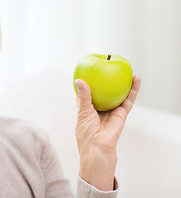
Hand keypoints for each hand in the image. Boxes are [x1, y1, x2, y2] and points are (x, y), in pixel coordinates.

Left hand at [74, 75, 140, 190]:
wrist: (98, 148)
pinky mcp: (122, 113)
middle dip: (107, 80)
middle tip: (110, 66)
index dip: (89, 82)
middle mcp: (99, 107)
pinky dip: (133, 89)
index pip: (87, 92)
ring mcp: (111, 110)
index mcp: (87, 107)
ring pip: (118, 93)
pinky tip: (136, 78)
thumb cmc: (86, 132)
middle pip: (105, 91)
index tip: (90, 70)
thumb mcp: (82, 112)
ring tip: (126, 68)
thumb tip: (79, 80)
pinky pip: (128, 99)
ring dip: (123, 82)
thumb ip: (83, 96)